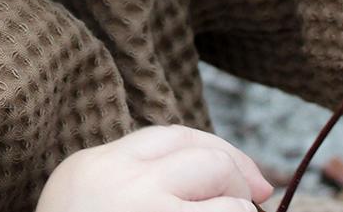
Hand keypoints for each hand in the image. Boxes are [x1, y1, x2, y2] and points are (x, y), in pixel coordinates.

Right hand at [35, 124, 273, 211]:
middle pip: (199, 152)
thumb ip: (128, 184)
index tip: (242, 172)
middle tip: (256, 196)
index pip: (167, 137)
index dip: (212, 148)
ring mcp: (146, 208)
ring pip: (221, 182)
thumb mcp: (86, 207)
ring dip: (239, 207)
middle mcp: (118, 179)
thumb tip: (202, 177)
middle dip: (235, 169)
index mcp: (90, 167)